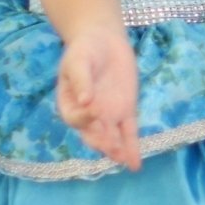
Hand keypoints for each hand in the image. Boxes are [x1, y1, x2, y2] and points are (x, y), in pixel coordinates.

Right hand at [57, 28, 140, 170]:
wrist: (103, 40)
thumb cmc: (84, 51)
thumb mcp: (79, 61)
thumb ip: (81, 80)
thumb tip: (85, 100)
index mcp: (69, 104)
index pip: (75, 118)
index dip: (84, 118)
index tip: (94, 110)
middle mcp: (87, 115)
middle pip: (92, 134)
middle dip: (102, 142)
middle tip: (112, 148)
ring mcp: (107, 115)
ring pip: (111, 137)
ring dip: (117, 150)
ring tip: (124, 160)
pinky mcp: (125, 111)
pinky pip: (129, 132)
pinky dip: (132, 146)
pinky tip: (135, 164)